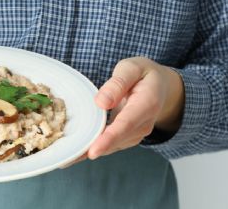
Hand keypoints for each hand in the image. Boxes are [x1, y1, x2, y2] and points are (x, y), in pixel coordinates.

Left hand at [64, 57, 184, 166]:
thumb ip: (118, 83)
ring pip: (111, 145)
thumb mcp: (131, 68)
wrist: (160, 86)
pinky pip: (110, 144)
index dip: (108, 138)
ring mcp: (137, 133)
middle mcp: (144, 123)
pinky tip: (75, 152)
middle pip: (116, 140)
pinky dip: (93, 147)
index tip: (93, 151)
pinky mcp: (128, 137)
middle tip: (68, 159)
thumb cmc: (142, 74)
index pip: (126, 124)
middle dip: (92, 149)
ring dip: (89, 151)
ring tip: (66, 158)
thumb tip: (101, 102)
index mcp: (147, 103)